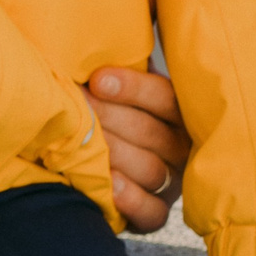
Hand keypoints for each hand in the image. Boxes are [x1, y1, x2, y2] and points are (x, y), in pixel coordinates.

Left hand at [87, 65, 189, 233]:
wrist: (78, 159)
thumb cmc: (93, 110)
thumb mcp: (103, 85)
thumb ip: (103, 71)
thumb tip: (87, 42)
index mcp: (173, 112)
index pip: (165, 98)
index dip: (134, 88)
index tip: (97, 80)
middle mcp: (178, 148)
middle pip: (153, 134)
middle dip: (110, 119)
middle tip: (77, 108)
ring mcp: (169, 183)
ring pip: (151, 170)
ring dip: (113, 155)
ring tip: (80, 145)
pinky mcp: (154, 213)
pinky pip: (152, 212)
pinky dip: (130, 199)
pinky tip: (107, 183)